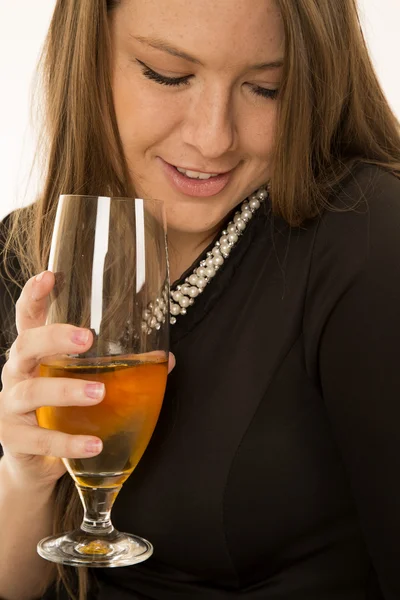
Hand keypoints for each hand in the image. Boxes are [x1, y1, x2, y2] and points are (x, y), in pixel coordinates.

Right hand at [0, 271, 174, 489]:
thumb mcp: (83, 382)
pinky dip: (68, 442)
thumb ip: (121, 368)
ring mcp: (10, 406)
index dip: (33, 296)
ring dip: (66, 390)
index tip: (49, 275)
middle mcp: (17, 374)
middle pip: (24, 345)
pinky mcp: (14, 439)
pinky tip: (94, 444)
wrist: (34, 460)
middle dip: (53, 337)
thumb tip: (167, 358)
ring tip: (99, 393)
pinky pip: (39, 440)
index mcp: (35, 354)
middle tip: (87, 338)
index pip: (27, 318)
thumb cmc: (62, 409)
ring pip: (31, 390)